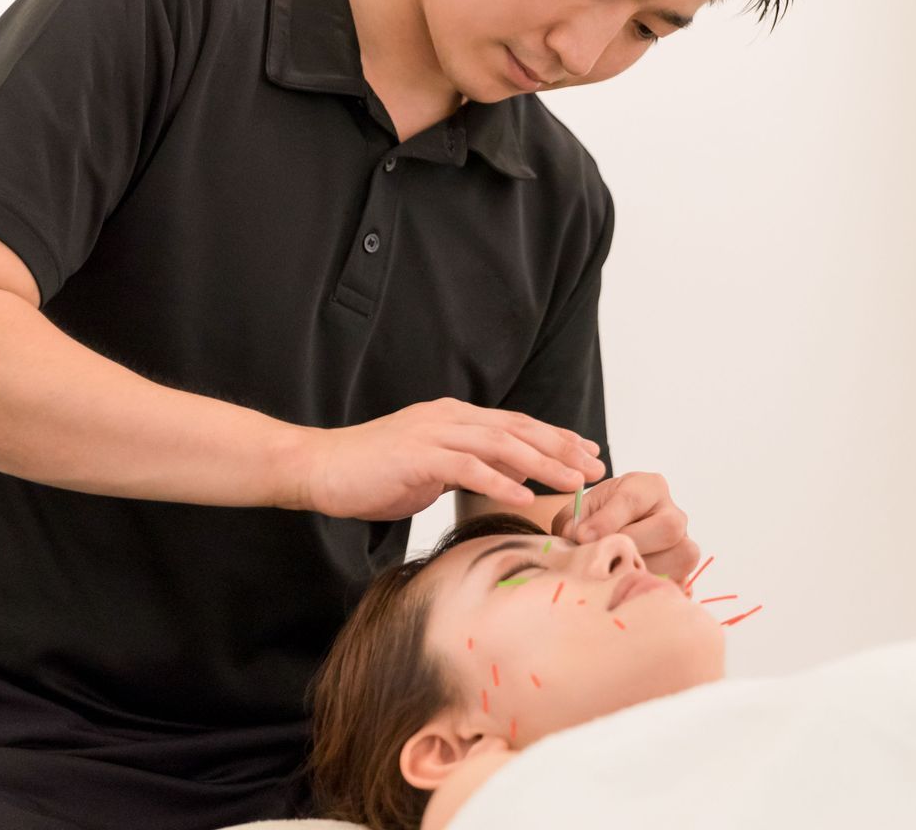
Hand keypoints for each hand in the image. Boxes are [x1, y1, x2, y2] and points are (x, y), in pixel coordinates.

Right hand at [297, 397, 606, 519]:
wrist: (319, 468)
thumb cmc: (372, 473)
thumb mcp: (431, 469)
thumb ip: (468, 468)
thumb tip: (510, 478)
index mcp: (455, 418)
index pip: (517, 424)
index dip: (556, 438)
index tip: (588, 454)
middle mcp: (451, 418)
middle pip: (519, 429)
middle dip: (562, 448)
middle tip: (596, 467)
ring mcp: (434, 433)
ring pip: (502, 444)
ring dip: (543, 463)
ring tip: (574, 482)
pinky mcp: (417, 455)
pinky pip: (467, 467)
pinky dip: (500, 481)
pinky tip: (525, 497)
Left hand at [551, 471, 700, 583]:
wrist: (613, 535)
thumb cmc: (598, 519)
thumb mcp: (581, 511)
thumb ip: (575, 520)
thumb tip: (579, 538)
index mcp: (649, 487)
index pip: (632, 500)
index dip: (606, 520)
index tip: (582, 536)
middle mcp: (673, 513)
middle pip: (667, 528)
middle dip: (631, 546)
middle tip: (602, 558)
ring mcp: (685, 544)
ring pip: (679, 558)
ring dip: (642, 571)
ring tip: (613, 575)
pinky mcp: (685, 572)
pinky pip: (679, 584)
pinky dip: (653, 589)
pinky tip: (629, 590)